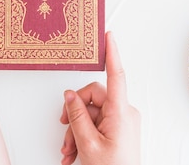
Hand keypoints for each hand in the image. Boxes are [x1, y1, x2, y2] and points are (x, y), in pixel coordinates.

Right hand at [60, 32, 140, 164]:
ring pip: (91, 114)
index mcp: (120, 112)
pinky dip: (82, 136)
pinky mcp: (118, 130)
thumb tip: (69, 96)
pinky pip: (96, 124)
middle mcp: (123, 113)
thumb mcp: (88, 143)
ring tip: (69, 152)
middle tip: (65, 133)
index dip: (112, 54)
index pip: (116, 75)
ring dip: (75, 131)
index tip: (109, 36)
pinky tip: (74, 154)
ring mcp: (121, 122)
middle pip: (93, 98)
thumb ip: (77, 116)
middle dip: (74, 115)